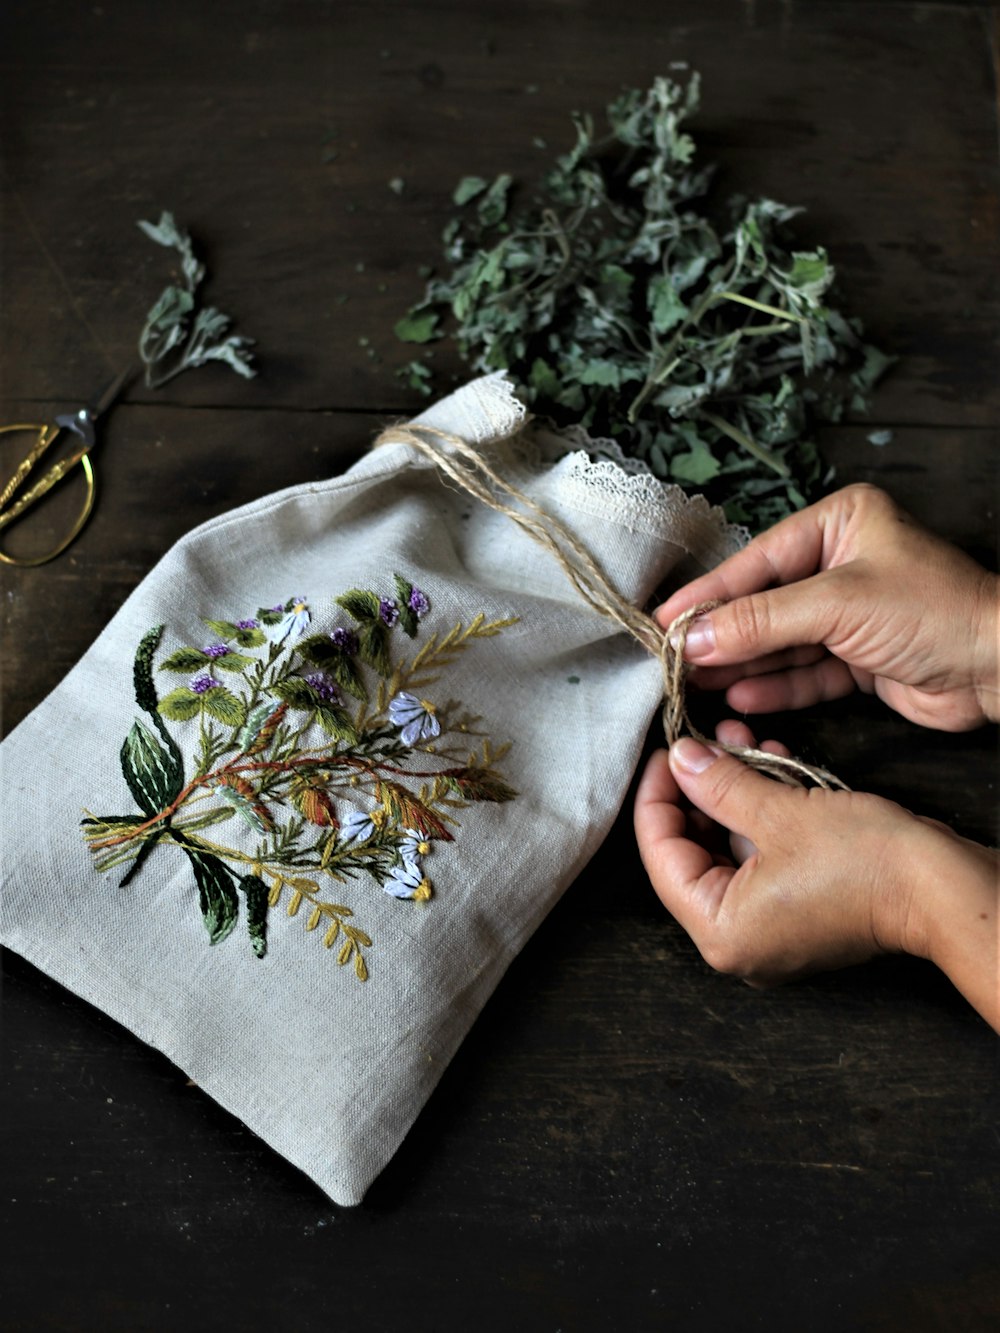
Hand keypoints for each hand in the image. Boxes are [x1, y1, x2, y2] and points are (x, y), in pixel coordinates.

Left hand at [634, 720, 998, 1027]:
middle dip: (699, 788)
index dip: (657, 797)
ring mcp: (771, 927)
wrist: (943, 886)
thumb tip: (680, 758)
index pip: (661, 858)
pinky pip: (762, 853)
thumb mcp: (779, 812)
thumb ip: (718, 784)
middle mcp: (739, 940)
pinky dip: (761, 810)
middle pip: (693, 852)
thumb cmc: (865, 862)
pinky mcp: (800, 907)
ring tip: (735, 737)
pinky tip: (767, 761)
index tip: (664, 752)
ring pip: (729, 846)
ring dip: (733, 790)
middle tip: (700, 741)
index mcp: (721, 933)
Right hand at [656, 484, 998, 730]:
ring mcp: (850, 613)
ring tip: (695, 685)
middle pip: (764, 602)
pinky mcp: (859, 659)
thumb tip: (694, 638)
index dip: (710, 595)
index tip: (663, 621)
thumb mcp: (837, 604)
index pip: (758, 561)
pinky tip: (739, 697)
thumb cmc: (935, 611)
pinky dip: (774, 686)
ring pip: (780, 641)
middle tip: (671, 660)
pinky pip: (805, 671)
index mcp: (840, 523)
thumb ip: (760, 621)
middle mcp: (842, 563)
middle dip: (721, 634)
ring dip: (741, 665)